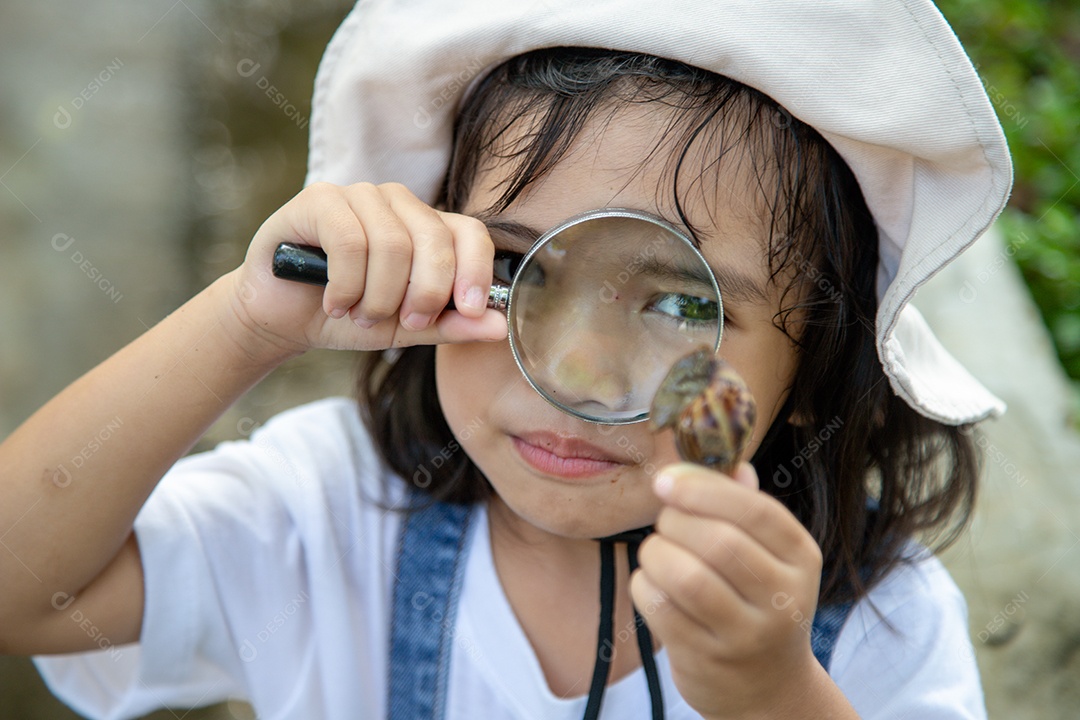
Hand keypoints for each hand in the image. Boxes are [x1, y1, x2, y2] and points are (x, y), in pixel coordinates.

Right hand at [225, 181, 506, 356]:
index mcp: (428, 226)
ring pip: (391, 245)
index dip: (477, 270)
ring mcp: (359, 195)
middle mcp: (398, 203)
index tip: (472, 309)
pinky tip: (335, 302)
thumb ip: (451, 325)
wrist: (284, 316)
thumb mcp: (407, 328)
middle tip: (404, 322)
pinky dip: (346, 285)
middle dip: (424, 293)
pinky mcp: (319, 200)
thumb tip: (500, 327)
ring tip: (359, 315)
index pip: (470, 233)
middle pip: (434, 240)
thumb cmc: (349, 315)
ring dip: (377, 296)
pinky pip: (349, 241)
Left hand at [629, 462, 824, 718]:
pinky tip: (652, 583)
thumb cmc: (757, 601)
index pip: (756, 510)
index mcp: (801, 557)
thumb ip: (745, 506)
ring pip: (686, 577)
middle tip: (665, 522)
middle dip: (675, 521)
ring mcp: (747, 634)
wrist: (767, 687)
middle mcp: (783, 598)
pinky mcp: (709, 659)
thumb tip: (730, 463)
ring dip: (657, 554)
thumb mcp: (768, 554)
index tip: (666, 480)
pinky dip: (645, 585)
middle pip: (718, 541)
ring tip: (657, 552)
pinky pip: (661, 608)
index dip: (704, 488)